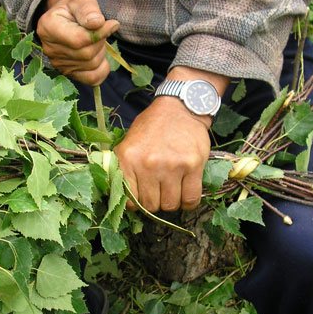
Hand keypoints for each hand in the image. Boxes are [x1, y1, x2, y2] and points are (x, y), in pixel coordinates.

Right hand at [37, 0, 119, 85]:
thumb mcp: (82, 1)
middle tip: (100, 31)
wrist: (65, 19)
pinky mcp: (68, 73)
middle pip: (86, 54)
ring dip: (101, 52)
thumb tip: (98, 23)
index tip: (112, 23)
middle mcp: (50, 48)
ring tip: (96, 41)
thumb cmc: (74, 9)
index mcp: (49, 27)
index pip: (78, 39)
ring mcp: (58, 64)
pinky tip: (100, 57)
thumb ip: (88, 10)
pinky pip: (91, 78)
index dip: (99, 34)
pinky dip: (102, 69)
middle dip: (100, 42)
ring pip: (91, 65)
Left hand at [114, 96, 211, 211]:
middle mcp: (148, 164)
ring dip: (171, 202)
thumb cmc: (152, 126)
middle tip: (158, 192)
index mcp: (128, 158)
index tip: (142, 199)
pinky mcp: (193, 166)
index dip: (137, 204)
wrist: (180, 108)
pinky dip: (188, 203)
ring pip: (170, 205)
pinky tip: (185, 195)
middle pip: (151, 205)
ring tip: (171, 190)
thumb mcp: (128, 143)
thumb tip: (120, 196)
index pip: (131, 200)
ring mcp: (172, 166)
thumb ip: (123, 168)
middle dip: (155, 202)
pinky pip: (191, 199)